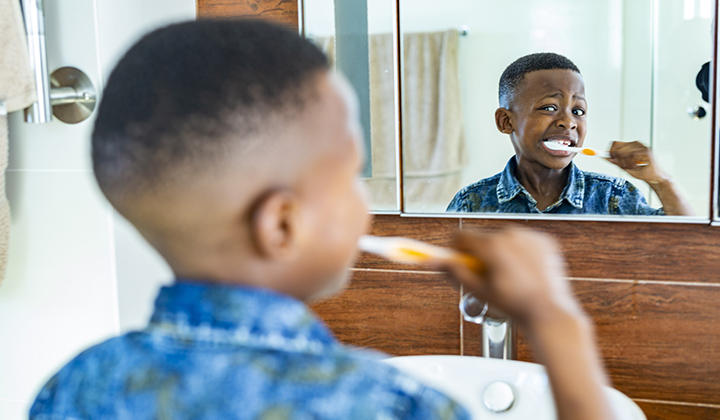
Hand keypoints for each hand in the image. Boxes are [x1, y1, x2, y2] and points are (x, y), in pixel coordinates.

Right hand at [436, 229, 580, 324]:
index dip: (455, 248)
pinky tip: (524, 272)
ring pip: (503, 239)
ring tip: (509, 277)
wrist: (550, 313)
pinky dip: (520, 252)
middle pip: (483, 238)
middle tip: (488, 277)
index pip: (461, 235)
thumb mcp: (480, 292)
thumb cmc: (517, 306)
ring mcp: (530, 236)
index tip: (458, 259)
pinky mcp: (544, 240)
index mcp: (493, 247)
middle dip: (480, 254)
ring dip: (500, 252)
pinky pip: (523, 241)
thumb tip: (435, 262)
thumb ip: (455, 272)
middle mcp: (511, 236)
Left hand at [607, 140, 667, 183]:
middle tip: (625, 167)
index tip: (611, 159)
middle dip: (618, 160)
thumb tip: (605, 156)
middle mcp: (636, 144)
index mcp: (631, 146)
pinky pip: (631, 156)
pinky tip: (636, 167)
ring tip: (632, 167)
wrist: (655, 178)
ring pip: (623, 153)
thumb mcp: (625, 167)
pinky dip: (631, 164)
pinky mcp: (646, 151)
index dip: (610, 151)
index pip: (615, 143)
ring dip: (625, 163)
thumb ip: (616, 161)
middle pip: (617, 148)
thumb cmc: (642, 172)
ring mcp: (642, 146)